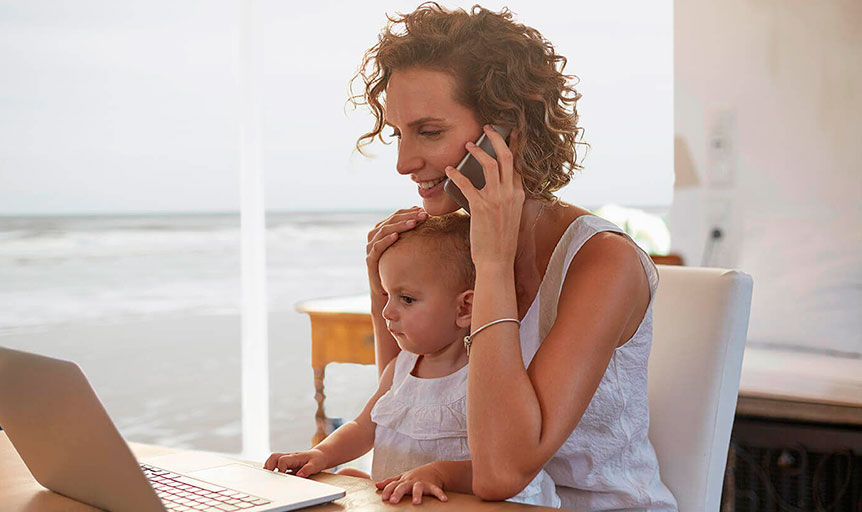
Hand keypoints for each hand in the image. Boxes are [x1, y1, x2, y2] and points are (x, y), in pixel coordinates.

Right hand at [263, 449, 327, 477]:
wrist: (321, 455)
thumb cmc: (318, 459)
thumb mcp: (315, 465)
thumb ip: (307, 470)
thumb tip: (299, 475)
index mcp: (295, 457)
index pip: (283, 460)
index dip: (280, 468)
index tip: (281, 476)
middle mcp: (290, 457)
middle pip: (274, 457)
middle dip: (269, 465)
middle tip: (268, 475)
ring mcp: (288, 459)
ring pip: (273, 459)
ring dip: (269, 466)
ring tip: (268, 476)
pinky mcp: (287, 463)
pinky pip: (276, 463)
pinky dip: (272, 468)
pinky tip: (273, 476)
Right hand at [366, 207, 427, 295]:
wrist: (385, 290)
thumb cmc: (397, 267)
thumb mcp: (405, 248)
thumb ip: (409, 233)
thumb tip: (422, 214)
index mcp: (382, 231)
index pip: (395, 215)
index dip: (409, 211)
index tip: (423, 210)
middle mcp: (374, 236)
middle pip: (390, 220)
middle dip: (408, 216)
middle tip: (423, 215)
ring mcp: (370, 248)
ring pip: (384, 230)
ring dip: (400, 225)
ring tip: (414, 223)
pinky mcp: (370, 260)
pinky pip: (377, 247)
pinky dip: (386, 240)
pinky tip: (397, 236)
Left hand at [375, 462, 448, 504]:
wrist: (434, 470)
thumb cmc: (415, 476)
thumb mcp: (402, 477)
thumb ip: (390, 481)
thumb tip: (376, 485)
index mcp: (403, 481)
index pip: (393, 485)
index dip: (387, 491)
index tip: (383, 498)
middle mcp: (411, 481)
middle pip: (403, 486)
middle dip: (398, 493)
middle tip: (393, 501)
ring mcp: (422, 483)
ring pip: (418, 488)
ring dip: (417, 494)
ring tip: (416, 502)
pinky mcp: (432, 485)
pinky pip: (436, 490)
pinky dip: (440, 494)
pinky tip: (444, 500)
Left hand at [445, 125, 524, 266]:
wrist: (497, 261)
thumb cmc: (501, 241)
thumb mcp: (511, 216)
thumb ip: (506, 199)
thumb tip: (495, 188)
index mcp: (518, 195)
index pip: (517, 164)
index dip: (513, 145)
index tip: (509, 133)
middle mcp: (510, 193)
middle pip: (506, 156)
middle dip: (497, 137)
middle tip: (487, 128)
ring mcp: (496, 199)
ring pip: (489, 164)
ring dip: (477, 150)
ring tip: (467, 145)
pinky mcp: (480, 207)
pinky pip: (466, 183)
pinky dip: (456, 174)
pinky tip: (449, 170)